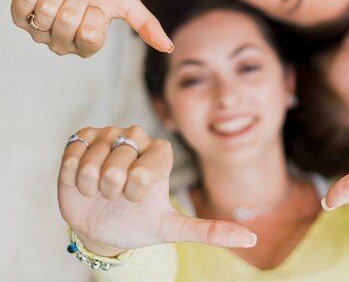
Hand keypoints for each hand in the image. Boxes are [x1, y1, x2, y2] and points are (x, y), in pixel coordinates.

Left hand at [11, 0, 172, 57]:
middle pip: (67, 25)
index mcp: (88, 44)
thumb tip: (167, 47)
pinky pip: (26, 5)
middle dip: (77, 0)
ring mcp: (39, 31)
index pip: (91, 37)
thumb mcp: (125, 1)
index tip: (96, 7)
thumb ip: (145, 25)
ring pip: (46, 13)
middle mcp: (62, 43)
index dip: (95, 15)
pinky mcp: (20, 14)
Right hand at [58, 126, 256, 255]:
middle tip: (116, 194)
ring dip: (91, 185)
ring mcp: (108, 135)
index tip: (137, 198)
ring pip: (94, 159)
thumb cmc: (138, 221)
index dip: (137, 187)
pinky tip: (83, 182)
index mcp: (162, 152)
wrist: (100, 224)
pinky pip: (72, 154)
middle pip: (119, 163)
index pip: (150, 165)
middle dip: (113, 189)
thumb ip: (209, 231)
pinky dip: (73, 177)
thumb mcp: (171, 228)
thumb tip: (250, 240)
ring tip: (99, 189)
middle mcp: (137, 137)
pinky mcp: (81, 139)